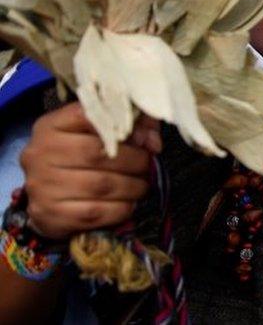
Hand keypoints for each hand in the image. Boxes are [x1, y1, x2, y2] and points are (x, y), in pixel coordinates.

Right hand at [19, 104, 158, 240]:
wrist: (47, 198)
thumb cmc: (78, 158)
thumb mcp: (97, 132)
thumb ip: (131, 126)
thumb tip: (153, 142)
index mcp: (50, 127)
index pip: (88, 116)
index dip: (122, 126)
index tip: (143, 138)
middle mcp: (41, 154)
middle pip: (99, 154)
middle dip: (134, 161)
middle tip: (147, 166)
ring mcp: (43, 186)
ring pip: (101, 185)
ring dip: (132, 186)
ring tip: (142, 185)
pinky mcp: (51, 214)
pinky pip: (97, 212)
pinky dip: (121, 208)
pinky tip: (129, 203)